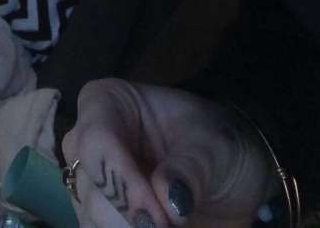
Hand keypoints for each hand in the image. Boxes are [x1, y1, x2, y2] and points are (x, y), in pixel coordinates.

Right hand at [60, 78, 279, 227]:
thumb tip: (170, 202)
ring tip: (175, 225)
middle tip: (172, 227)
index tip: (159, 219)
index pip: (96, 141)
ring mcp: (91, 186)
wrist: (230, 179)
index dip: (122, 183)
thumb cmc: (217, 143)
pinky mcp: (99, 220)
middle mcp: (89, 144)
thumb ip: (191, 169)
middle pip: (91, 190)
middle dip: (130, 217)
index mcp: (107, 104)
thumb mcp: (216, 146)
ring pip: (92, 220)